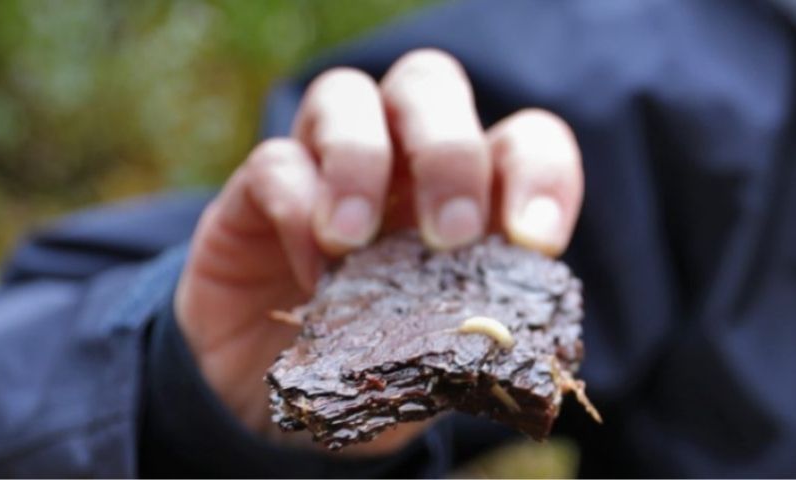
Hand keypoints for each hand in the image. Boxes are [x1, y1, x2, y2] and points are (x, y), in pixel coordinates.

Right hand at [173, 49, 583, 455]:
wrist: (271, 409)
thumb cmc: (375, 373)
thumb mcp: (438, 371)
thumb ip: (474, 349)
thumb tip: (517, 352)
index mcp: (469, 194)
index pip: (522, 140)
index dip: (540, 173)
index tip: (535, 240)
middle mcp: (398, 160)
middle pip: (428, 83)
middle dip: (448, 150)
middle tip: (451, 237)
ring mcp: (322, 167)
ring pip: (345, 96)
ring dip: (359, 159)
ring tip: (357, 244)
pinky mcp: (255, 195)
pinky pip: (275, 162)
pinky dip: (297, 209)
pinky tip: (315, 277)